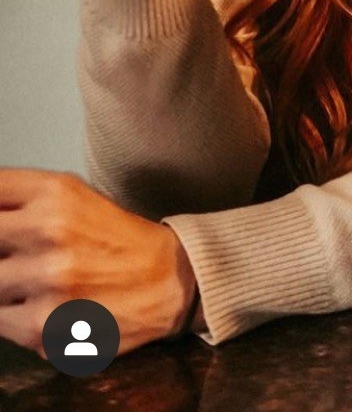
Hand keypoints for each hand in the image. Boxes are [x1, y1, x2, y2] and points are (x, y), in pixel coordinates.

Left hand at [0, 170, 197, 356]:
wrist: (169, 279)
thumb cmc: (116, 239)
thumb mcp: (72, 197)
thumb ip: (18, 200)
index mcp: (54, 191)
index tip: (5, 227)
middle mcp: (48, 229)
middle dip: (0, 251)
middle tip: (18, 257)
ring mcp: (45, 279)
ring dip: (4, 288)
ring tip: (33, 284)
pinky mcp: (42, 326)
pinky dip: (14, 317)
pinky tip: (45, 307)